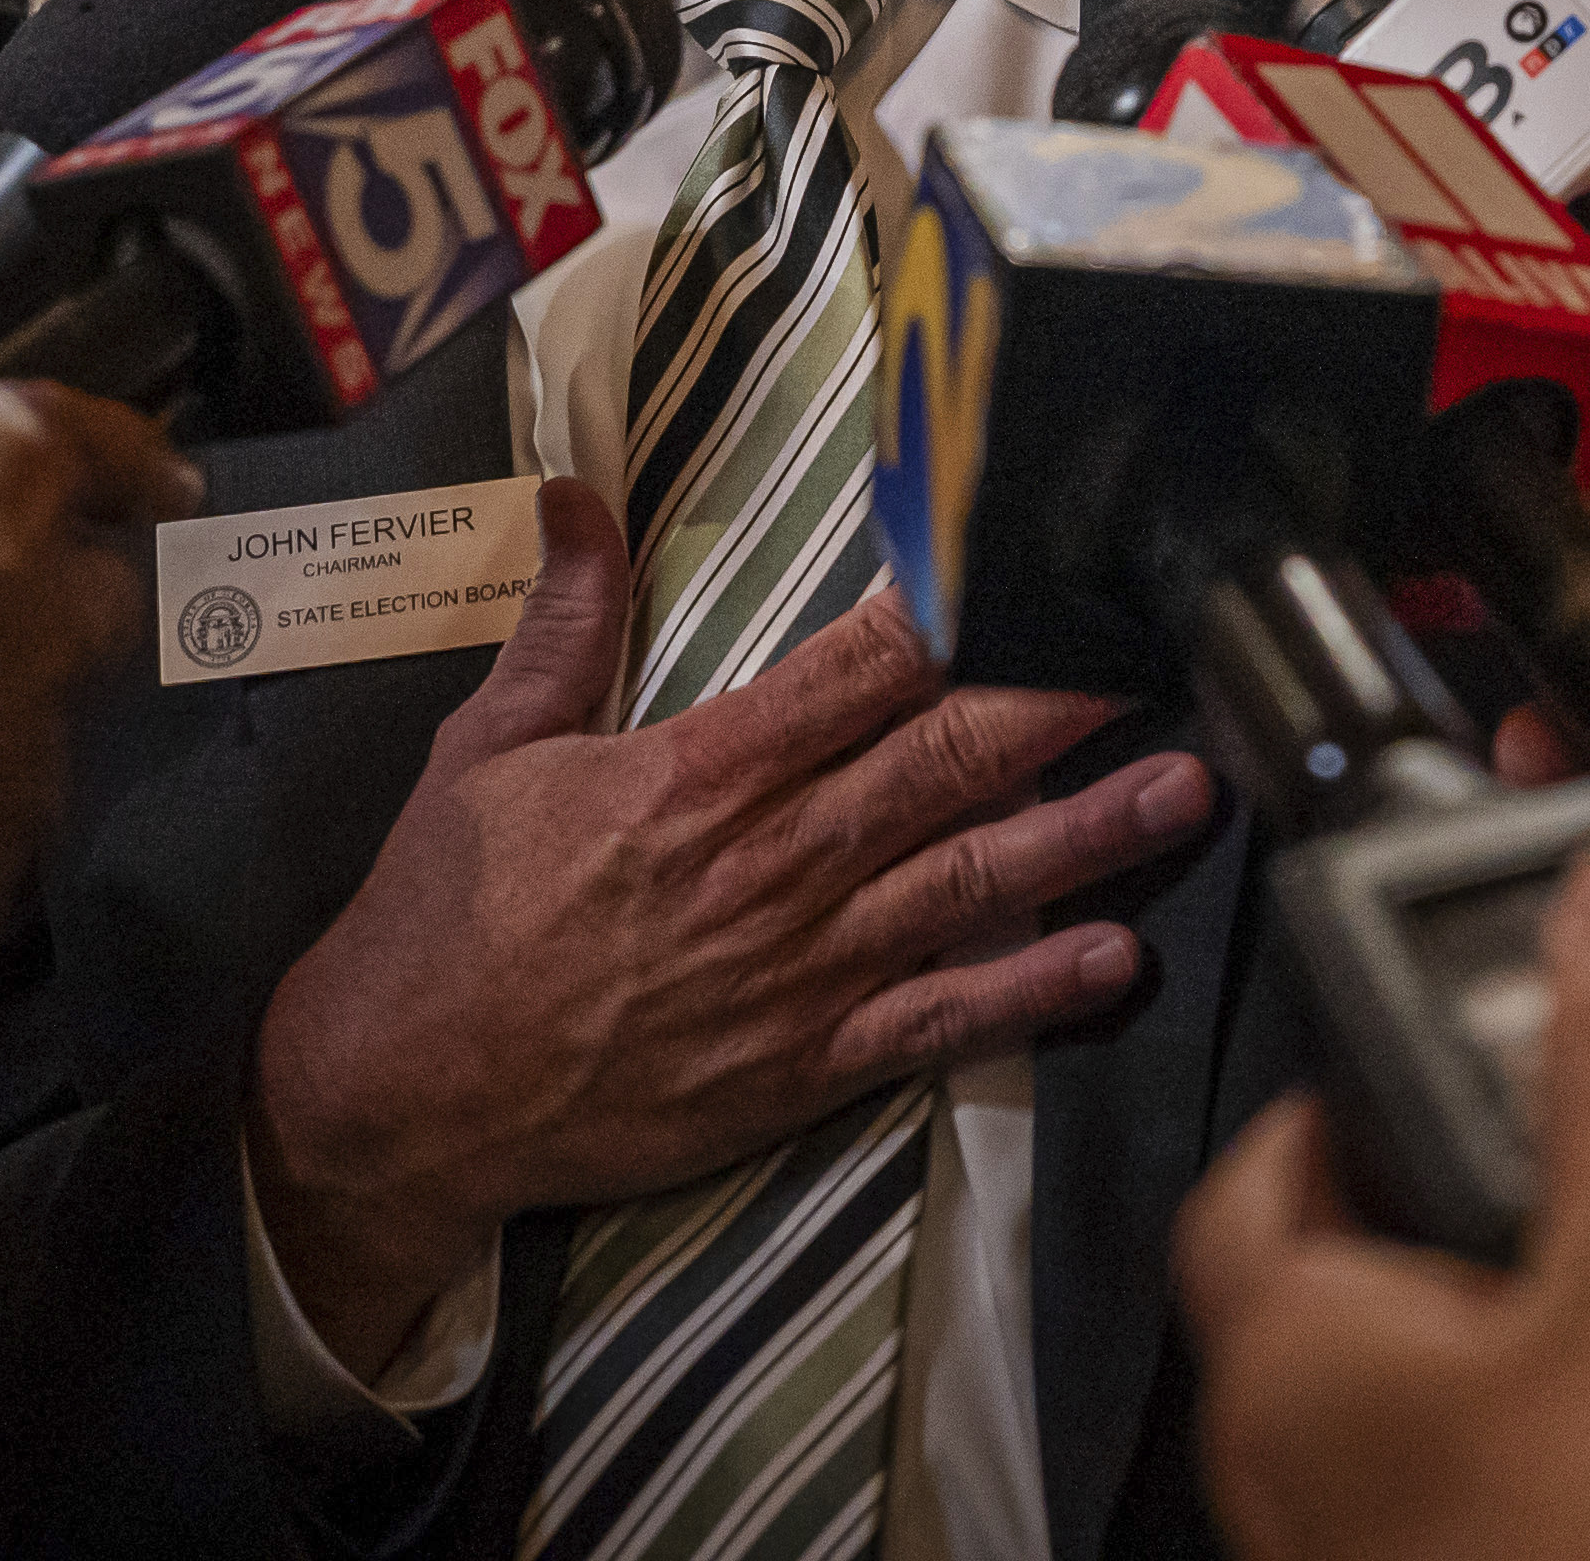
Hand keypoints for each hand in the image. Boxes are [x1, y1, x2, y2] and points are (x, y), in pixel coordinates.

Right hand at [247, 488, 1214, 1371]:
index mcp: (702, 770)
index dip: (960, 611)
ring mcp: (798, 967)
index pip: (860, 667)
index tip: (1036, 560)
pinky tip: (1114, 959)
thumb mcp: (488, 746)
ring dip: (1088, 833)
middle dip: (1062, 699)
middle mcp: (771, 860)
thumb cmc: (444, 918)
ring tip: (1187, 785)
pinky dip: (1031, 991)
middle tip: (1160, 649)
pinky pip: (940, 1020)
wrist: (402, 1094)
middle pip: (946, 758)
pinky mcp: (803, 1064)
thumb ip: (562, 622)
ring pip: (971, 880)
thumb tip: (575, 495)